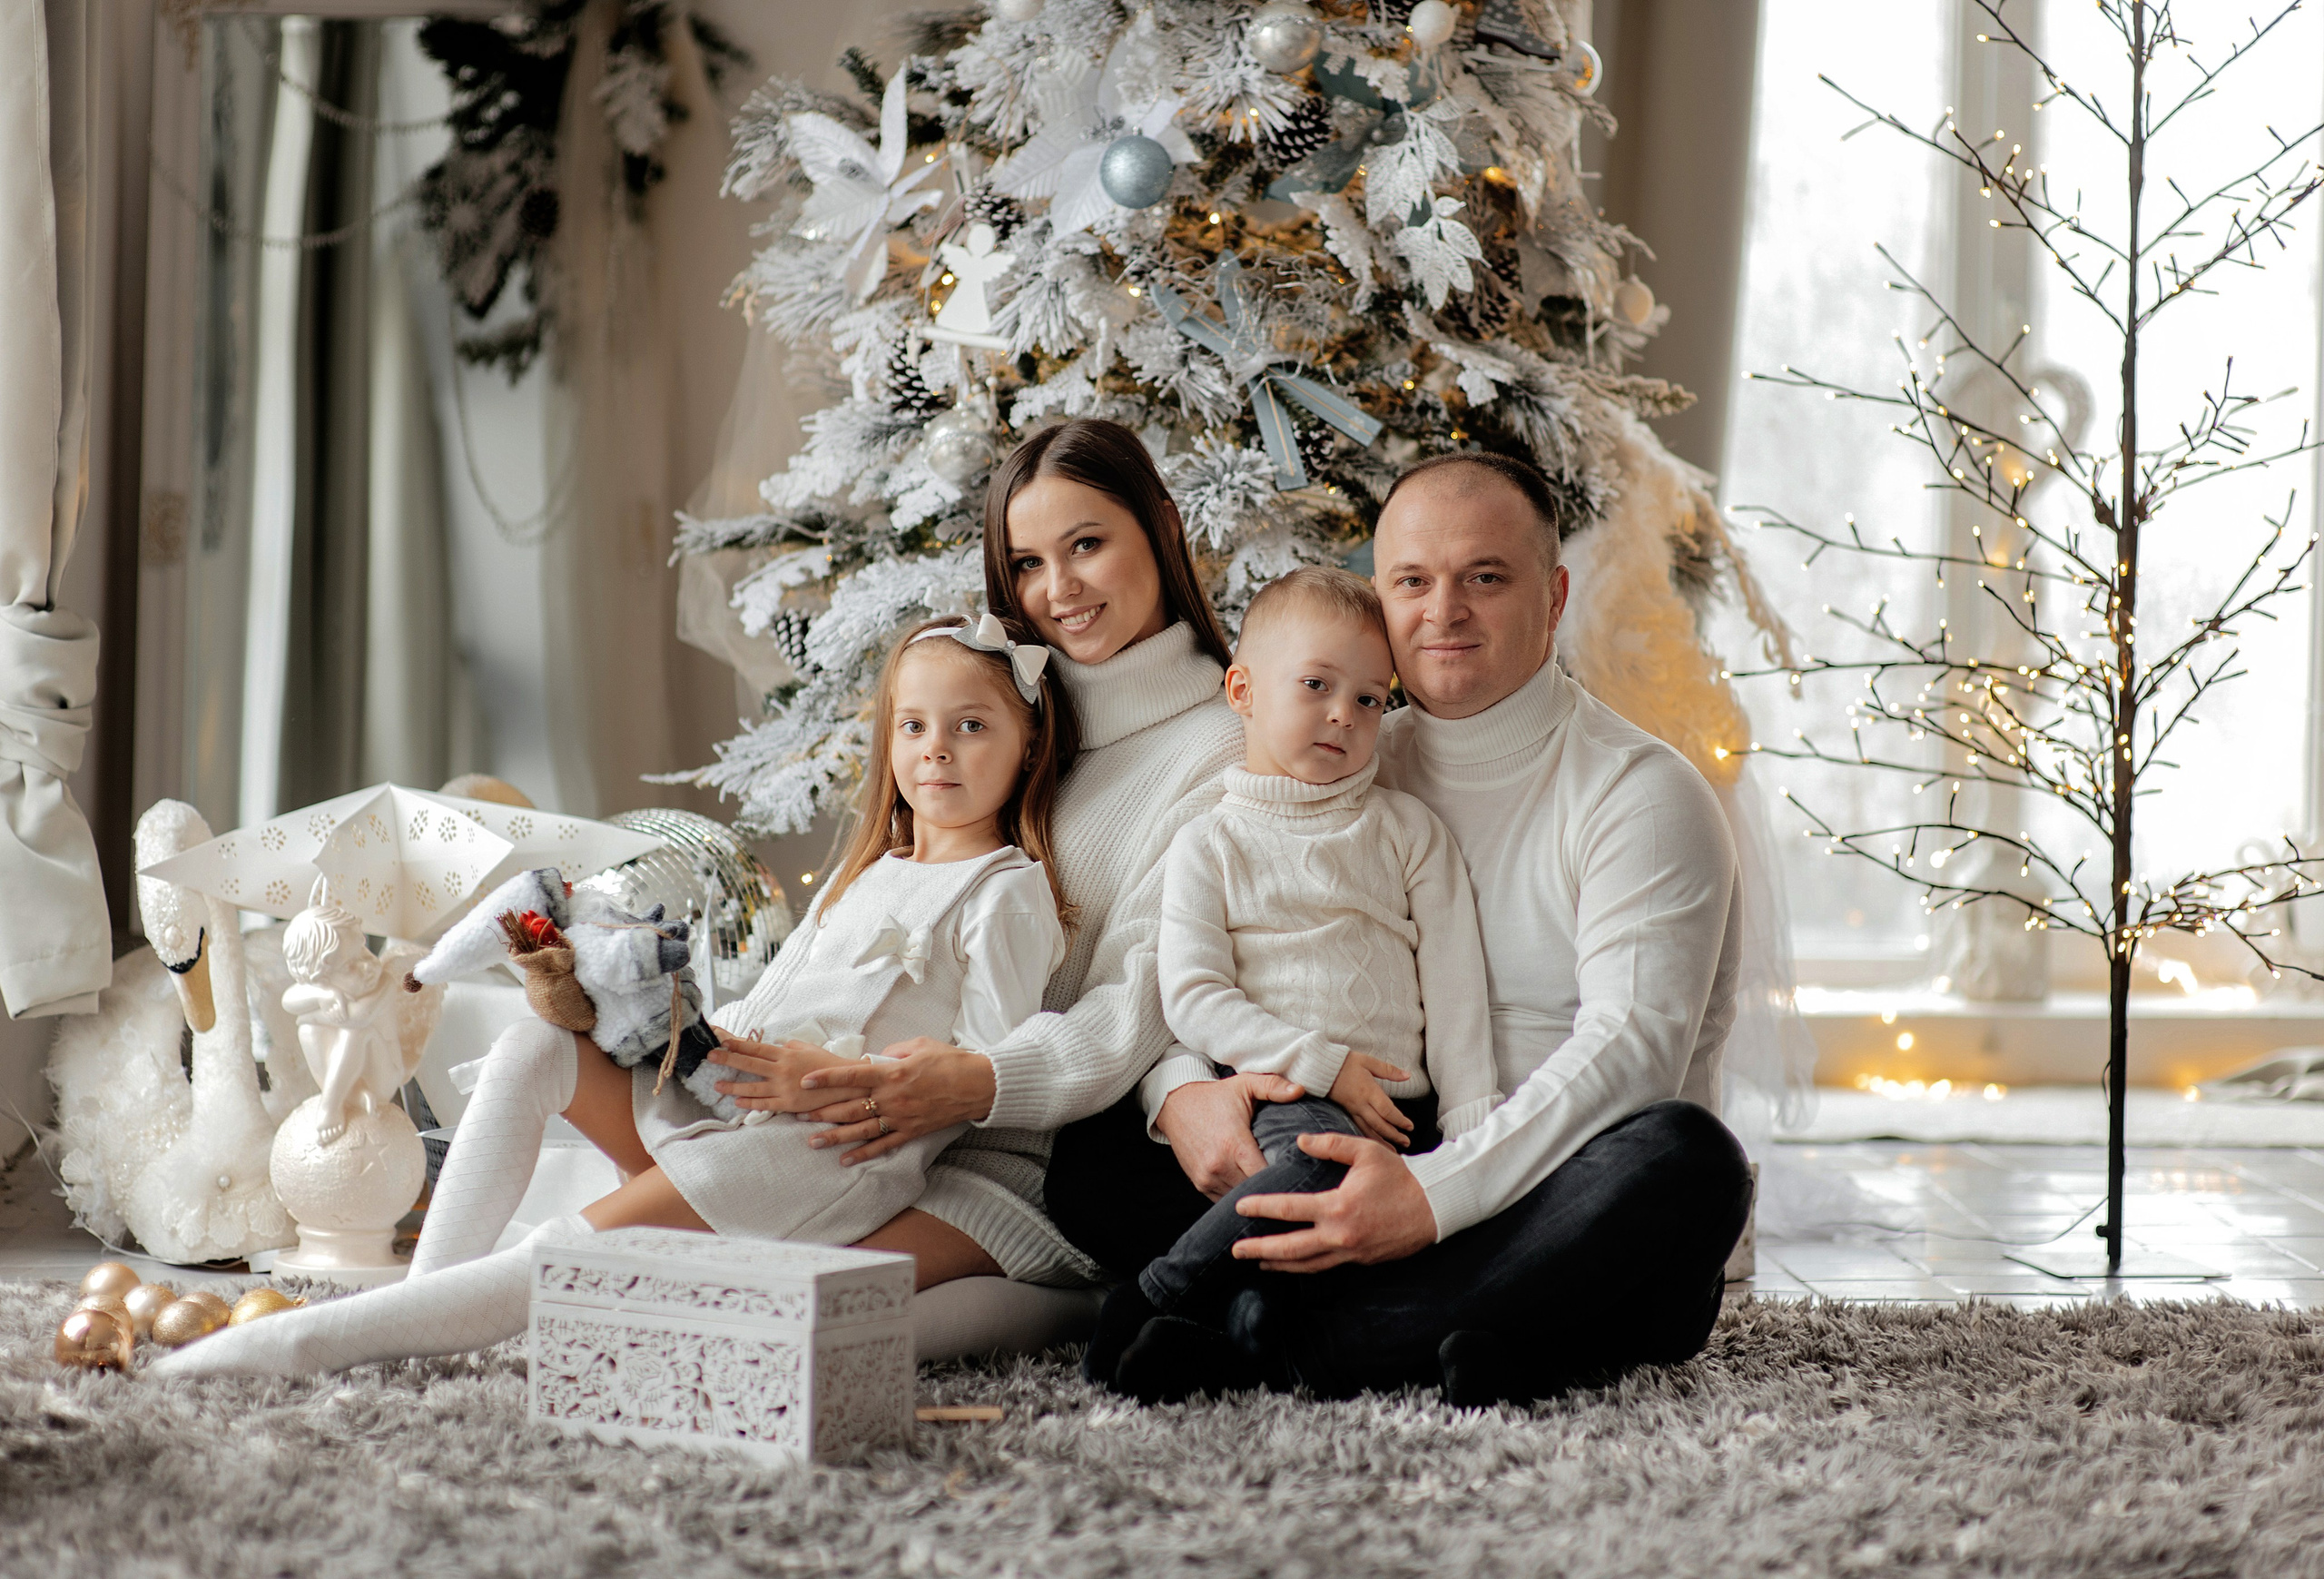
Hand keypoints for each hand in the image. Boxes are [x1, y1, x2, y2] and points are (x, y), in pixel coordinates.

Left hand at [709, 1032, 860, 1113]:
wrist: (847, 1084)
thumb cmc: (827, 1064)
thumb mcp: (808, 1048)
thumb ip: (789, 1046)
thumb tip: (775, 1045)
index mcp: (786, 1054)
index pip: (756, 1047)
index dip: (736, 1043)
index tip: (720, 1039)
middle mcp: (782, 1070)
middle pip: (749, 1064)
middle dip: (727, 1059)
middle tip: (709, 1056)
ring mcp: (784, 1088)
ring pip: (753, 1088)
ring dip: (733, 1087)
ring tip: (717, 1085)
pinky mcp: (789, 1104)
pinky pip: (765, 1104)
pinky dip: (750, 1103)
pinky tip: (738, 1102)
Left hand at [792, 1037, 998, 1164]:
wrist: (979, 1085)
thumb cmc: (950, 1061)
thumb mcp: (920, 1045)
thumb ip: (893, 1052)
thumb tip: (875, 1059)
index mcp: (892, 1073)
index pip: (852, 1076)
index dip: (827, 1078)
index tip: (805, 1081)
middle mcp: (893, 1098)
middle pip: (850, 1107)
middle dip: (822, 1111)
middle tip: (797, 1114)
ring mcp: (901, 1117)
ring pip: (861, 1130)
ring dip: (835, 1136)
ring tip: (812, 1141)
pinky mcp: (911, 1131)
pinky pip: (883, 1145)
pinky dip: (863, 1154)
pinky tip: (845, 1160)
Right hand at [1156, 1072, 1306, 1200]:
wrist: (1175, 1104)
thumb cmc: (1214, 1095)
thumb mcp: (1244, 1084)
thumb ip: (1273, 1086)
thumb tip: (1300, 1090)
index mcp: (1234, 1145)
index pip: (1265, 1175)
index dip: (1283, 1176)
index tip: (1296, 1173)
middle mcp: (1219, 1166)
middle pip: (1255, 1190)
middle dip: (1272, 1187)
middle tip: (1291, 1183)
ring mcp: (1207, 1177)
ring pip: (1240, 1198)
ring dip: (1255, 1194)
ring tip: (1273, 1188)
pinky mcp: (1200, 1183)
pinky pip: (1225, 1200)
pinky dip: (1238, 1196)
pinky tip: (1251, 1190)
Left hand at [1230, 1133, 1436, 1271]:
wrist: (1434, 1206)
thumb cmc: (1400, 1176)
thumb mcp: (1366, 1152)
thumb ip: (1330, 1144)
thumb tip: (1300, 1141)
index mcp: (1337, 1207)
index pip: (1289, 1210)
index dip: (1261, 1208)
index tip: (1240, 1207)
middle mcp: (1340, 1235)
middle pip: (1290, 1248)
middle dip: (1260, 1251)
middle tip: (1235, 1251)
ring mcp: (1350, 1252)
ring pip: (1307, 1264)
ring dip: (1280, 1265)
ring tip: (1258, 1263)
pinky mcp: (1360, 1260)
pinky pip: (1326, 1266)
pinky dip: (1306, 1266)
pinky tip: (1294, 1263)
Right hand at [1326, 1053, 1413, 1148]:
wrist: (1319, 1068)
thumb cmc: (1344, 1063)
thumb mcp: (1368, 1061)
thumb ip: (1388, 1070)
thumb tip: (1407, 1075)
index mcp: (1368, 1091)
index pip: (1387, 1111)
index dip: (1399, 1120)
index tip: (1410, 1127)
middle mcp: (1361, 1104)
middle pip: (1380, 1125)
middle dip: (1394, 1135)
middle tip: (1406, 1142)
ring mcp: (1352, 1110)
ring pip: (1368, 1130)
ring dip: (1382, 1141)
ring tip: (1393, 1150)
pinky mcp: (1346, 1112)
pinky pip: (1358, 1128)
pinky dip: (1368, 1137)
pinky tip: (1373, 1143)